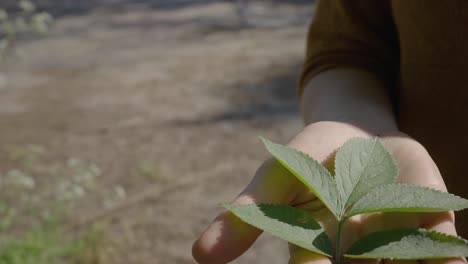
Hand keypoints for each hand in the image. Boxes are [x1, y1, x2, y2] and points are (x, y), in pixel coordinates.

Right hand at [192, 121, 464, 263]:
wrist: (358, 132)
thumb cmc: (310, 156)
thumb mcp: (275, 178)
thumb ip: (245, 216)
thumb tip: (198, 255)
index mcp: (315, 253)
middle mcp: (355, 260)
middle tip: (363, 261)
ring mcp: (395, 247)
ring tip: (413, 261)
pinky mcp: (431, 231)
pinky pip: (442, 255)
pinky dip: (446, 260)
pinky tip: (453, 260)